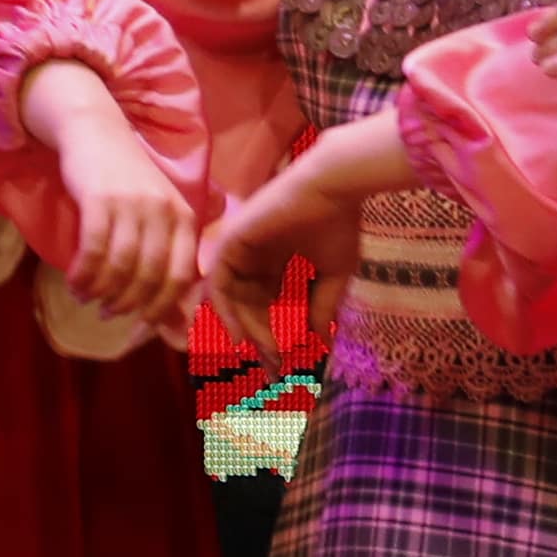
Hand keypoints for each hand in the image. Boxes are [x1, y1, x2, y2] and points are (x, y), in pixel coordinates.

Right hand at [23, 64, 203, 333]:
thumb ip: (164, 266)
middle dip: (127, 303)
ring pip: (121, 265)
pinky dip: (83, 273)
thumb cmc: (126, 183)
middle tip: (107, 314)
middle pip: (150, 275)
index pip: (182, 277)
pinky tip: (73, 282)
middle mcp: (164, 212)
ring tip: (86, 298)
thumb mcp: (154, 220)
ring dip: (101, 290)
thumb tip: (175, 327)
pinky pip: (94, 248)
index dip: (161, 307)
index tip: (139, 322)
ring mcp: (133, 204)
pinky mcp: (101, 198)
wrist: (96, 133)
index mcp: (184, 218)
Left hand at [202, 152, 352, 357]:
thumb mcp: (331, 277)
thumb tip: (320, 347)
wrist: (332, 190)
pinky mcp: (227, 246)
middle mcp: (251, 265)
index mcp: (273, 270)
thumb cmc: (337, 226)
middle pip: (247, 313)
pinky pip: (218, 287)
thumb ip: (320, 310)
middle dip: (262, 342)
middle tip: (277, 366)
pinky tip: (242, 336)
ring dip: (249, 331)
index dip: (276, 340)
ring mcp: (237, 255)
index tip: (288, 366)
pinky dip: (227, 313)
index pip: (266, 311)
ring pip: (233, 304)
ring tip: (270, 352)